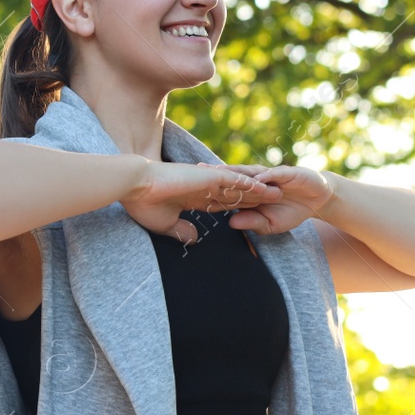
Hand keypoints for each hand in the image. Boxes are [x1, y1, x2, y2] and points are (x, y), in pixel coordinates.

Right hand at [120, 160, 283, 244]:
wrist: (135, 187)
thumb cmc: (144, 205)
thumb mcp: (166, 223)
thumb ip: (182, 230)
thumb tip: (195, 239)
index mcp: (192, 198)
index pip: (220, 204)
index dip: (237, 208)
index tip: (251, 212)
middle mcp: (202, 188)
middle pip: (235, 194)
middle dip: (254, 198)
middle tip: (272, 201)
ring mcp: (207, 181)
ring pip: (240, 186)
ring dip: (259, 190)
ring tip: (278, 192)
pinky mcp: (209, 176)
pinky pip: (236, 181)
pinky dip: (252, 184)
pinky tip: (266, 187)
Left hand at [196, 163, 335, 234]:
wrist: (317, 200)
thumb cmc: (291, 211)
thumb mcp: (271, 223)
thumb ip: (252, 223)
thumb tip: (231, 223)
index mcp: (249, 193)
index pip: (226, 191)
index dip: (210, 190)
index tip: (190, 190)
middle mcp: (256, 181)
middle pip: (232, 177)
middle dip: (215, 174)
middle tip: (196, 172)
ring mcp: (270, 175)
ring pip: (249, 172)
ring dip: (235, 171)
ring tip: (218, 171)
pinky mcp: (286, 173)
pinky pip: (274, 173)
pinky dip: (265, 176)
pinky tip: (255, 178)